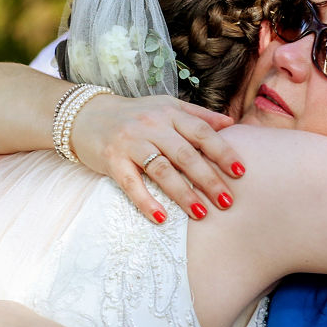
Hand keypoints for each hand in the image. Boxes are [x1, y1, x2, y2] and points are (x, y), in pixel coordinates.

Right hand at [70, 93, 241, 221]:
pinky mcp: (112, 160)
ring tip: (201, 214)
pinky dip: (146, 201)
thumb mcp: (167, 107)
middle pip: (185, 154)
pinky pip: (131, 184)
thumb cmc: (135, 115)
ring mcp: (131, 142)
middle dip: (208, 180)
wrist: (86, 115)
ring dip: (183, 194)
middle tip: (227, 201)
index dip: (222, 152)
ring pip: (162, 170)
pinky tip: (161, 218)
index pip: (202, 133)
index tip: (240, 172)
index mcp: (170, 113)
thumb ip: (198, 116)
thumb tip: (231, 123)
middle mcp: (152, 125)